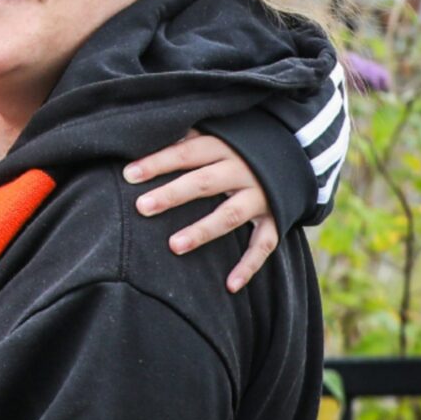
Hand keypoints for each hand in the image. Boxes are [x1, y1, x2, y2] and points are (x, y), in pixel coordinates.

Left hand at [123, 131, 278, 291]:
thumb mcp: (215, 134)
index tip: (129, 175)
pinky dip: (249, 265)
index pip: (185, 153)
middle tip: (142, 207)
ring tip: (174, 246)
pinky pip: (264, 244)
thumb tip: (142, 139)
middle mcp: (243, 170)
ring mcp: (260, 196)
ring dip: (203, 231)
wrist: (291, 153)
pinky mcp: (276, 217)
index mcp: (223, 146)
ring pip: (230, 215)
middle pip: (203, 182)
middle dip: (173, 194)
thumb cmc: (237, 145)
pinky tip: (230, 285)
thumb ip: (185, 139)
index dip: (157, 163)